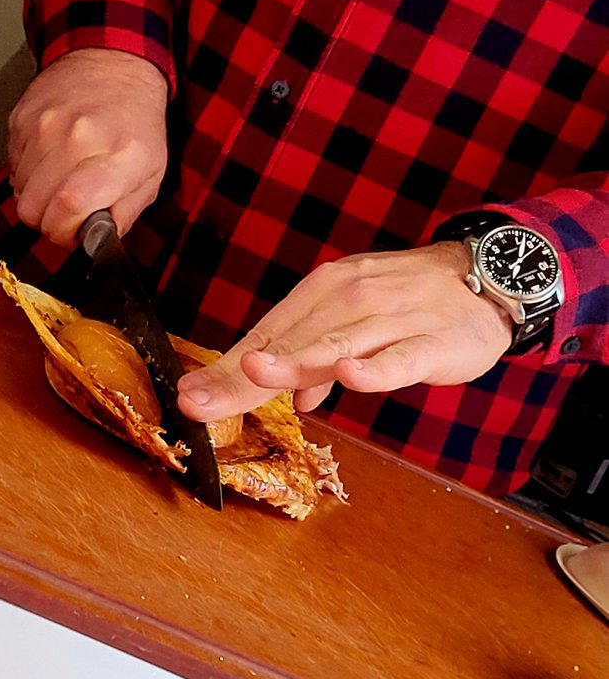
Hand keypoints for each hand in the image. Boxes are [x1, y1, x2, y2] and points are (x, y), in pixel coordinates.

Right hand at [7, 48, 168, 246]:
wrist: (113, 65)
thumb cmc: (135, 125)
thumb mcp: (150, 175)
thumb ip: (124, 215)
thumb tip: (96, 242)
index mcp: (119, 155)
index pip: (71, 206)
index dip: (63, 232)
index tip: (72, 232)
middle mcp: (80, 137)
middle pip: (35, 206)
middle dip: (47, 221)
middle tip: (65, 212)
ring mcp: (46, 125)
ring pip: (19, 191)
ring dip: (36, 197)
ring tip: (60, 182)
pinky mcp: (23, 118)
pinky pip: (12, 166)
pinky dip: (27, 174)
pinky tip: (49, 161)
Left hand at [177, 243, 514, 421]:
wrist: (490, 276)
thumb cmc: (411, 303)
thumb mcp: (355, 321)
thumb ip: (320, 360)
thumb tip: (292, 398)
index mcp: (323, 292)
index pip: (267, 333)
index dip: (227, 367)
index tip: (189, 394)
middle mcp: (350, 298)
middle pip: (290, 343)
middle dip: (241, 375)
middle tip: (198, 402)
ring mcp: (392, 317)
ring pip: (337, 346)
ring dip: (295, 364)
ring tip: (254, 375)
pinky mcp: (433, 340)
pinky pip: (400, 357)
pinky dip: (376, 367)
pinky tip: (350, 378)